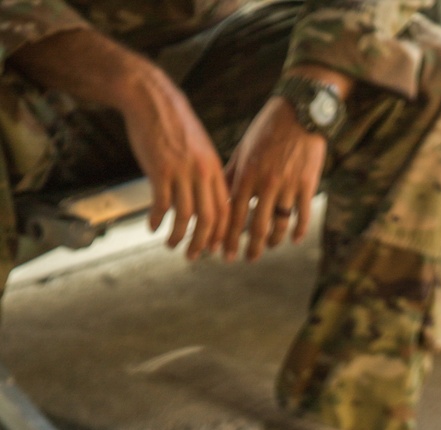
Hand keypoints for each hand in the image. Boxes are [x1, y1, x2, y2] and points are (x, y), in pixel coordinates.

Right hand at [11, 30, 226, 256]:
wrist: (150, 96)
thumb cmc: (172, 122)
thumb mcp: (199, 147)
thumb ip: (205, 173)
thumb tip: (206, 200)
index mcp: (214, 168)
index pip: (225, 210)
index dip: (221, 234)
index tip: (215, 248)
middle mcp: (202, 172)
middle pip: (209, 220)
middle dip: (203, 243)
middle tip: (194, 256)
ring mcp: (181, 171)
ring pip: (185, 217)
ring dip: (178, 237)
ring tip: (171, 245)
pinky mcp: (160, 170)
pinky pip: (162, 206)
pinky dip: (158, 221)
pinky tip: (152, 227)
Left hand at [224, 97, 326, 260]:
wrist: (300, 112)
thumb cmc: (268, 128)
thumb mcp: (244, 148)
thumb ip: (232, 173)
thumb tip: (218, 196)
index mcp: (247, 174)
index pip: (234, 215)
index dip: (228, 237)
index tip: (224, 253)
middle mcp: (266, 184)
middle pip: (257, 226)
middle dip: (250, 247)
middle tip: (247, 259)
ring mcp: (288, 187)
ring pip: (280, 225)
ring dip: (273, 241)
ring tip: (269, 246)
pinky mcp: (307, 186)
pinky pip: (302, 216)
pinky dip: (298, 231)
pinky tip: (293, 239)